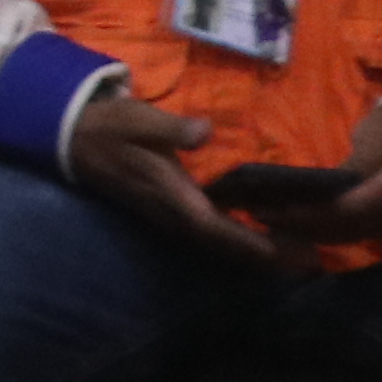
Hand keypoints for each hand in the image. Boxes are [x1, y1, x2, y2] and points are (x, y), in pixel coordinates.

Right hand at [62, 85, 274, 260]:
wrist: (72, 136)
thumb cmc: (109, 126)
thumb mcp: (139, 119)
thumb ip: (172, 128)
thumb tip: (205, 132)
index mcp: (169, 192)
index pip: (213, 225)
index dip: (247, 241)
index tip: (282, 253)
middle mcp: (171, 210)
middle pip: (221, 242)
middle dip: (263, 255)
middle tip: (309, 261)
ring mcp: (167, 212)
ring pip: (216, 240)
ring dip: (253, 249)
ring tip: (294, 252)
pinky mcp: (167, 207)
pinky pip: (208, 230)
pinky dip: (236, 236)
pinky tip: (257, 231)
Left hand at [242, 95, 381, 249]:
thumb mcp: (379, 137)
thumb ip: (354, 166)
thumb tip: (324, 187)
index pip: (344, 213)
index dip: (306, 214)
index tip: (271, 208)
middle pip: (340, 230)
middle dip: (297, 225)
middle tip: (257, 213)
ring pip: (343, 236)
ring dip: (305, 231)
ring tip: (267, 219)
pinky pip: (350, 232)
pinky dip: (321, 229)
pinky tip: (294, 223)